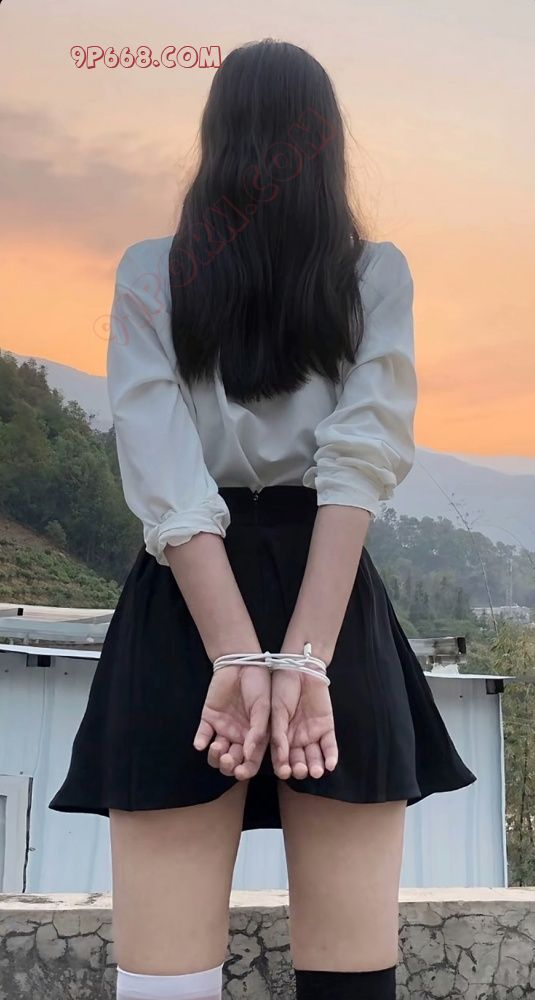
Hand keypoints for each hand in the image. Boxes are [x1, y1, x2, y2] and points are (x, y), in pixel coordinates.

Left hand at [193, 664, 270, 779]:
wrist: (242, 663)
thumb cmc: (259, 685)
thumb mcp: (265, 708)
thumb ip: (258, 731)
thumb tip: (249, 755)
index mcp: (256, 737)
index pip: (250, 762)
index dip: (245, 770)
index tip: (240, 773)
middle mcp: (239, 737)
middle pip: (232, 761)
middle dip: (228, 765)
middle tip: (228, 759)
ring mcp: (223, 728)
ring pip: (216, 753)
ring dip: (215, 756)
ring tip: (218, 746)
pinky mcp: (209, 719)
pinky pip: (203, 735)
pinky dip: (201, 742)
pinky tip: (202, 743)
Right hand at [270, 668, 338, 779]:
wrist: (301, 668)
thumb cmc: (282, 688)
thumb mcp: (276, 710)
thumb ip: (277, 734)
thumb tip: (279, 758)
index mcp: (280, 736)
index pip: (281, 757)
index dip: (282, 766)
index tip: (283, 772)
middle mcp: (295, 738)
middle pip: (298, 760)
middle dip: (299, 768)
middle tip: (299, 770)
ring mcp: (312, 734)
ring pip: (314, 756)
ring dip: (315, 766)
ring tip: (315, 771)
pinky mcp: (326, 728)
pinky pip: (329, 746)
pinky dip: (330, 757)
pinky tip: (329, 766)